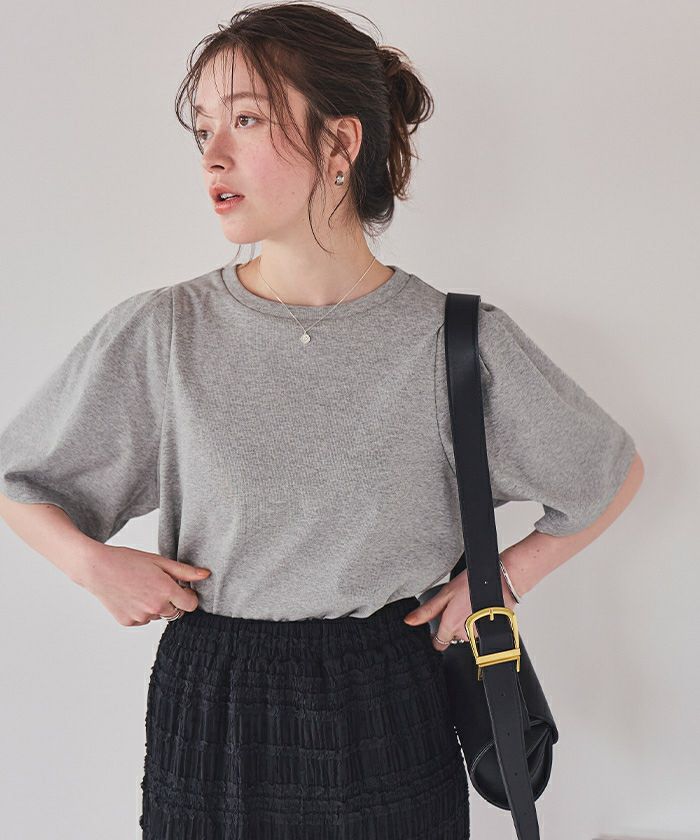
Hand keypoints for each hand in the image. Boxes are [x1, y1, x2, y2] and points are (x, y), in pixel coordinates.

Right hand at [78, 544, 211, 626]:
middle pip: (176, 612)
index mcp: (166, 591)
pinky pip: (143, 620)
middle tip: (158, 585)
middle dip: (173, 601)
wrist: (96, 568)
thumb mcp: (159, 561)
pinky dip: (141, 611)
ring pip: (159, 616)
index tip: (182, 588)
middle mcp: (155, 608)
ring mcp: (141, 617)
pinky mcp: (128, 623)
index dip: (188, 596)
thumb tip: (206, 575)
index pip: (191, 605)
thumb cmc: (128, 560)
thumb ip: (184, 571)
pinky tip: (132, 595)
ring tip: (142, 588)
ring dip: (157, 606)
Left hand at [403, 558, 517, 650]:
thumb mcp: (446, 593)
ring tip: (470, 605)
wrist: (504, 580)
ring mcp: (480, 635)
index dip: (436, 637)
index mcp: (451, 624)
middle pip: (453, 637)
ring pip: (467, 634)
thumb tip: (409, 621)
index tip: (436, 630)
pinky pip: (480, 632)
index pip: (438, 644)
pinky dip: (479, 623)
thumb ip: (427, 610)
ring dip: (466, 624)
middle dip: (452, 626)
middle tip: (457, 607)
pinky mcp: (492, 632)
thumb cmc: (475, 583)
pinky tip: (480, 610)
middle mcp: (465, 634)